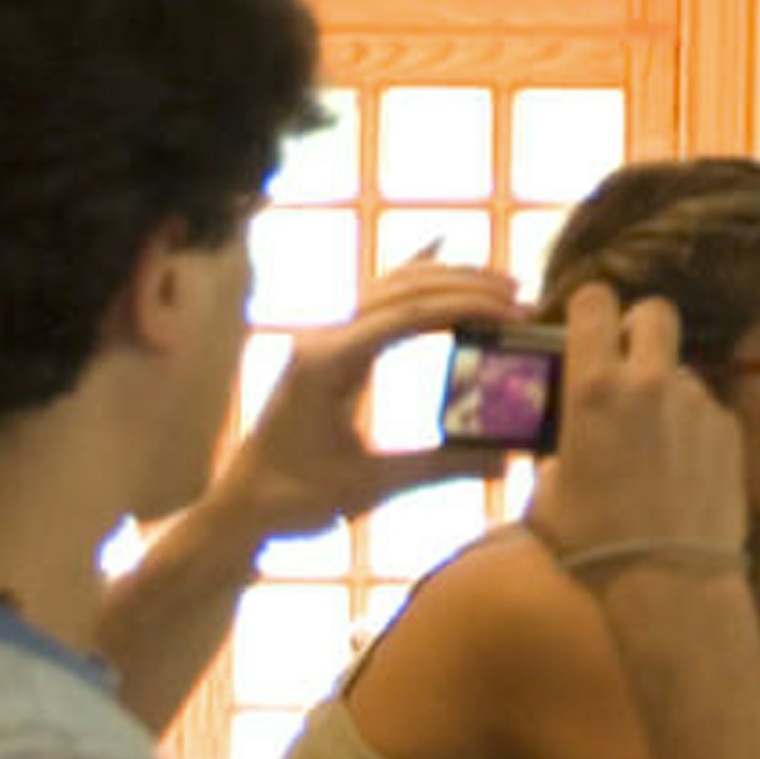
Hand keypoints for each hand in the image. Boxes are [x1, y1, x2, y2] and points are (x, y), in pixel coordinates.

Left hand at [210, 255, 517, 543]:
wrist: (240, 506)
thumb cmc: (294, 499)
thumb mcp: (370, 486)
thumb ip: (439, 467)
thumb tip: (507, 459)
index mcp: (328, 362)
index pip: (407, 315)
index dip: (465, 307)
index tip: (513, 312)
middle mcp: (323, 339)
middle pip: (401, 289)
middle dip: (463, 285)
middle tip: (519, 295)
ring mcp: (323, 340)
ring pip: (388, 288)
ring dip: (443, 280)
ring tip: (499, 286)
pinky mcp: (328, 350)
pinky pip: (374, 302)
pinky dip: (410, 278)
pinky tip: (435, 252)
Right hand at [529, 286, 744, 572]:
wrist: (670, 580)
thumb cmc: (595, 544)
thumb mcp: (546, 499)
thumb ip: (553, 460)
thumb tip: (561, 458)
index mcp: (595, 388)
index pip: (594, 303)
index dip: (590, 308)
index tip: (588, 326)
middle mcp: (650, 382)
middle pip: (655, 312)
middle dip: (641, 326)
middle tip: (630, 359)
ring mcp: (697, 403)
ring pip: (682, 371)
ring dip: (667, 392)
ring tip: (656, 444)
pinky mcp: (730, 430)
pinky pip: (708, 411)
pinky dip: (694, 429)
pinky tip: (685, 470)